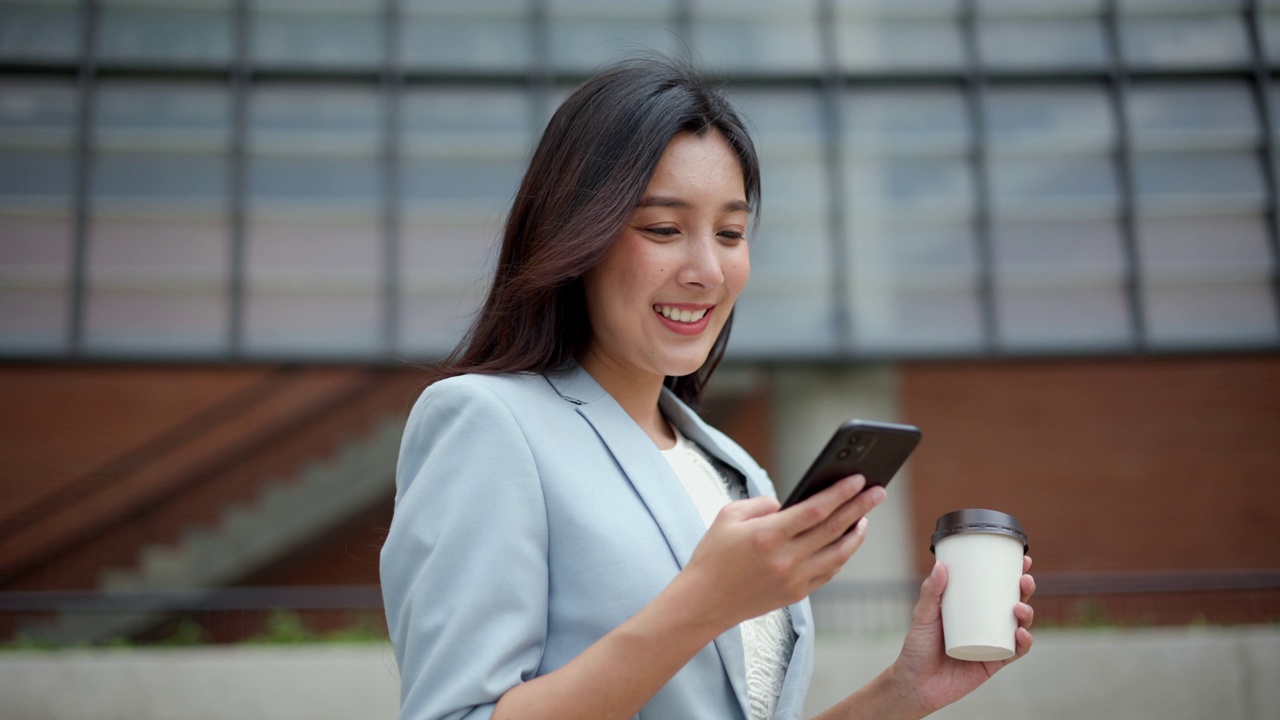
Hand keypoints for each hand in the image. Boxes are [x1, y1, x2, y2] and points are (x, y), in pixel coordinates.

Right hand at [682, 475, 887, 628]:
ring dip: (856, 533)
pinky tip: (846, 542)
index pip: (816, 510)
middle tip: (879, 491)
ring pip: (839, 554)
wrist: (704, 602)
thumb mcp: (729, 515)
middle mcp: (786, 559)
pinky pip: (829, 572)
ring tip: (865, 517)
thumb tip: (790, 504)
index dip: (841, 493)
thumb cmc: (713, 555)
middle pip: (834, 529)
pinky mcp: (796, 594)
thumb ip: (762, 503)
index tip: (859, 479)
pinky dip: (842, 555)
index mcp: (768, 535)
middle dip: (860, 507)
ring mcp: (794, 580)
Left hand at [889, 556, 1036, 716]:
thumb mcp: (923, 615)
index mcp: (970, 608)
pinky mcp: (994, 663)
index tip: (1022, 559)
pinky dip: (1024, 642)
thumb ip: (931, 592)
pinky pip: (1015, 652)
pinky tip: (1022, 634)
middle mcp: (984, 624)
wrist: (915, 684)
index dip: (1011, 573)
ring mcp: (991, 643)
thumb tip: (941, 565)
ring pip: (1018, 625)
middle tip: (1024, 580)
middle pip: (1012, 602)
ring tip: (1019, 608)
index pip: (995, 586)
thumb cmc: (917, 648)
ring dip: (1027, 614)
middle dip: (1024, 589)